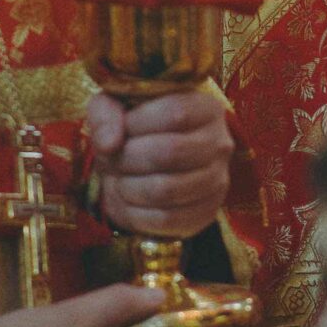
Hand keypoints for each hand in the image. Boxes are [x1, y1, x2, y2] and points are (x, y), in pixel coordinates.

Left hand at [88, 88, 231, 238]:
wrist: (146, 165)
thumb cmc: (133, 129)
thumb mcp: (114, 107)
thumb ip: (106, 115)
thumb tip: (109, 144)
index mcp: (206, 107)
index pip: (175, 113)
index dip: (138, 123)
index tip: (122, 129)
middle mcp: (220, 143)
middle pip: (171, 152)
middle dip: (128, 158)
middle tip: (114, 159)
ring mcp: (217, 181)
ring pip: (166, 189)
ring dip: (128, 186)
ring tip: (120, 178)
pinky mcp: (206, 212)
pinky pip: (166, 219)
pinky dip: (136, 213)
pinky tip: (129, 200)